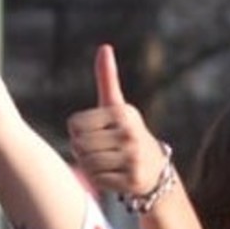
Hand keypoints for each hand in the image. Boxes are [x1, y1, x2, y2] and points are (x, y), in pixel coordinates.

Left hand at [66, 45, 164, 198]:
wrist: (155, 169)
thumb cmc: (127, 133)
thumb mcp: (117, 106)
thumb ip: (107, 79)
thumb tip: (104, 47)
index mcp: (121, 113)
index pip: (74, 124)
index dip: (77, 131)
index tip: (92, 133)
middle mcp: (129, 134)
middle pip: (78, 145)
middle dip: (81, 150)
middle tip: (97, 150)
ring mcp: (132, 158)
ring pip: (87, 164)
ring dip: (89, 165)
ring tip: (104, 162)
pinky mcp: (132, 180)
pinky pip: (97, 180)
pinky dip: (99, 180)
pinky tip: (112, 175)